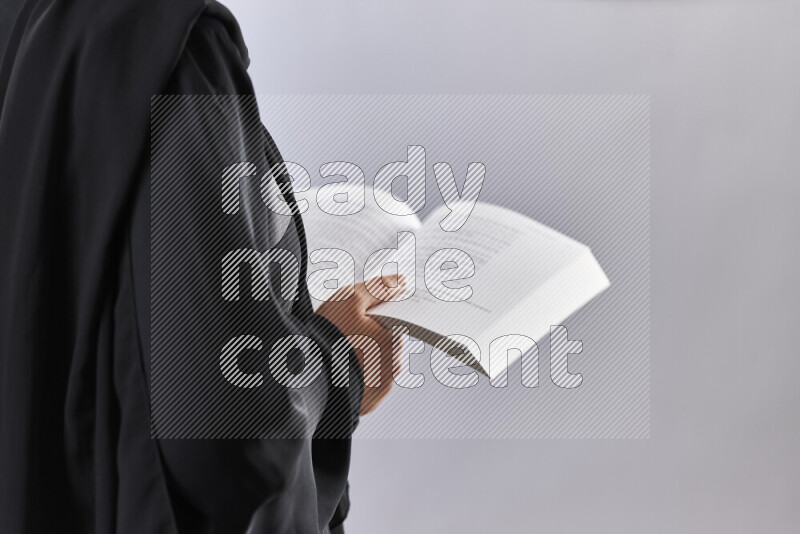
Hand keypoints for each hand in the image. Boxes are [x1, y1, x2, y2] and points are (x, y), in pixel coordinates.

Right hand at [316, 275, 405, 414]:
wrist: (304, 379)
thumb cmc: (327, 337)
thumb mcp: (350, 300)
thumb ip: (379, 288)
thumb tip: (402, 281)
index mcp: (394, 339)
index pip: (395, 319)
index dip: (377, 313)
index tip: (360, 313)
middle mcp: (394, 366)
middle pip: (386, 341)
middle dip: (371, 334)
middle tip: (345, 332)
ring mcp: (382, 387)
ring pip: (377, 363)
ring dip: (365, 355)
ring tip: (339, 351)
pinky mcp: (369, 403)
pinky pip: (367, 383)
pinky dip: (357, 375)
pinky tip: (339, 368)